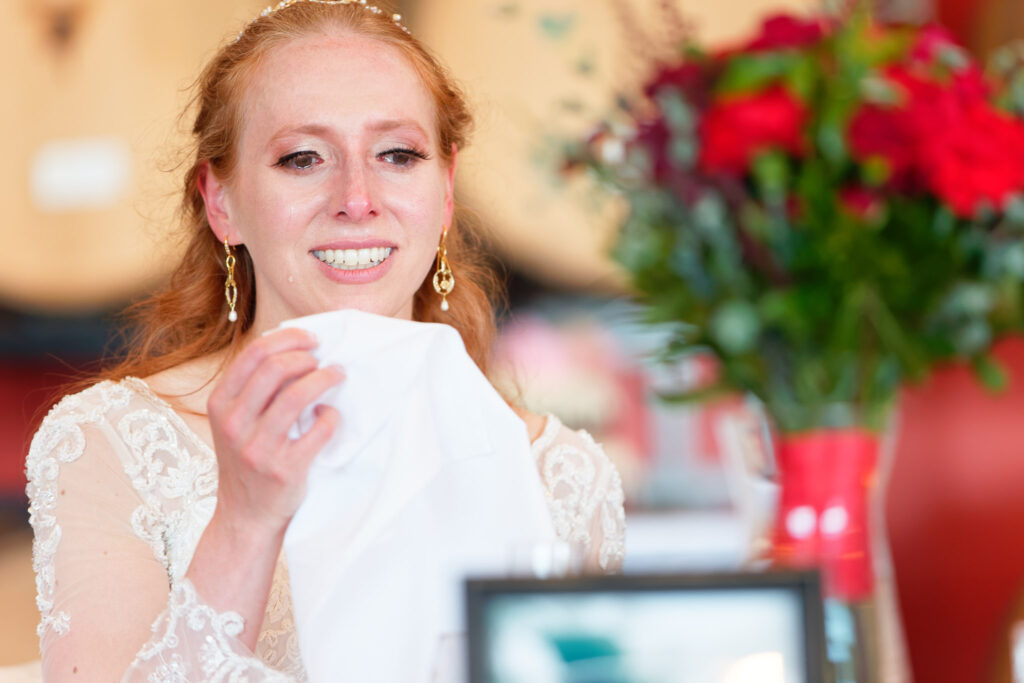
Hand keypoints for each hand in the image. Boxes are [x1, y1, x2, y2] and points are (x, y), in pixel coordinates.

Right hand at [207, 327, 342, 533]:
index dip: (288, 339)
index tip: (312, 340)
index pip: (254, 353)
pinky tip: (330, 415)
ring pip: (297, 395)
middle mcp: (234, 424)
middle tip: (325, 361)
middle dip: (308, 357)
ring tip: (337, 376)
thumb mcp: (235, 423)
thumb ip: (254, 390)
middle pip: (276, 368)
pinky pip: (318, 429)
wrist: (246, 518)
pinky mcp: (284, 469)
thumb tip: (296, 350)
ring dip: (325, 379)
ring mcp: (258, 448)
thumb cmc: (248, 462)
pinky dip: (331, 416)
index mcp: (220, 404)